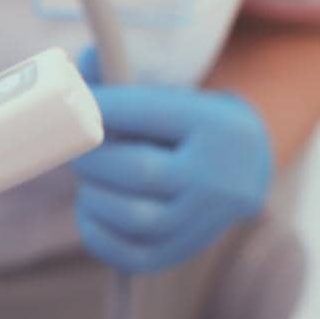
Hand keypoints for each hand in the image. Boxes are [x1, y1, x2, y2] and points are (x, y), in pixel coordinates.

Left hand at [73, 49, 272, 272]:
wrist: (243, 169)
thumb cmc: (192, 126)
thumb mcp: (178, 94)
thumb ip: (126, 80)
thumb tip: (79, 65)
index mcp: (220, 128)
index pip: (153, 113)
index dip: (106, 108)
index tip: (78, 102)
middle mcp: (218, 179)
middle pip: (140, 171)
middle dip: (94, 158)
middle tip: (76, 148)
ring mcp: (202, 223)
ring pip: (134, 216)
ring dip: (94, 195)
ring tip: (89, 179)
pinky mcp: (179, 253)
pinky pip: (128, 254)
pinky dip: (96, 232)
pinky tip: (91, 209)